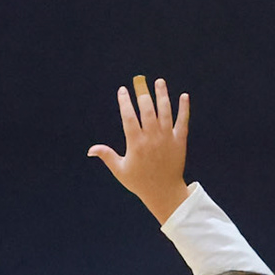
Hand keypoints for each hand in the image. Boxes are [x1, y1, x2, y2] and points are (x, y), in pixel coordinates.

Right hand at [88, 76, 190, 223]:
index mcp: (136, 143)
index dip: (125, 102)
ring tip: (159, 82)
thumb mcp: (120, 170)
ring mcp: (167, 138)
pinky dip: (184, 109)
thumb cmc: (140, 182)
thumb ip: (107, 156)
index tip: (122, 90)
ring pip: (165, 112)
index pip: (129, 117)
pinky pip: (183, 121)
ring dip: (162, 95)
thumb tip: (90, 150)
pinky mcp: (180, 141)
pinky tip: (184, 96)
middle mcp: (152, 138)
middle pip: (147, 110)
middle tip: (140, 81)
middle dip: (143, 94)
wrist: (164, 192)